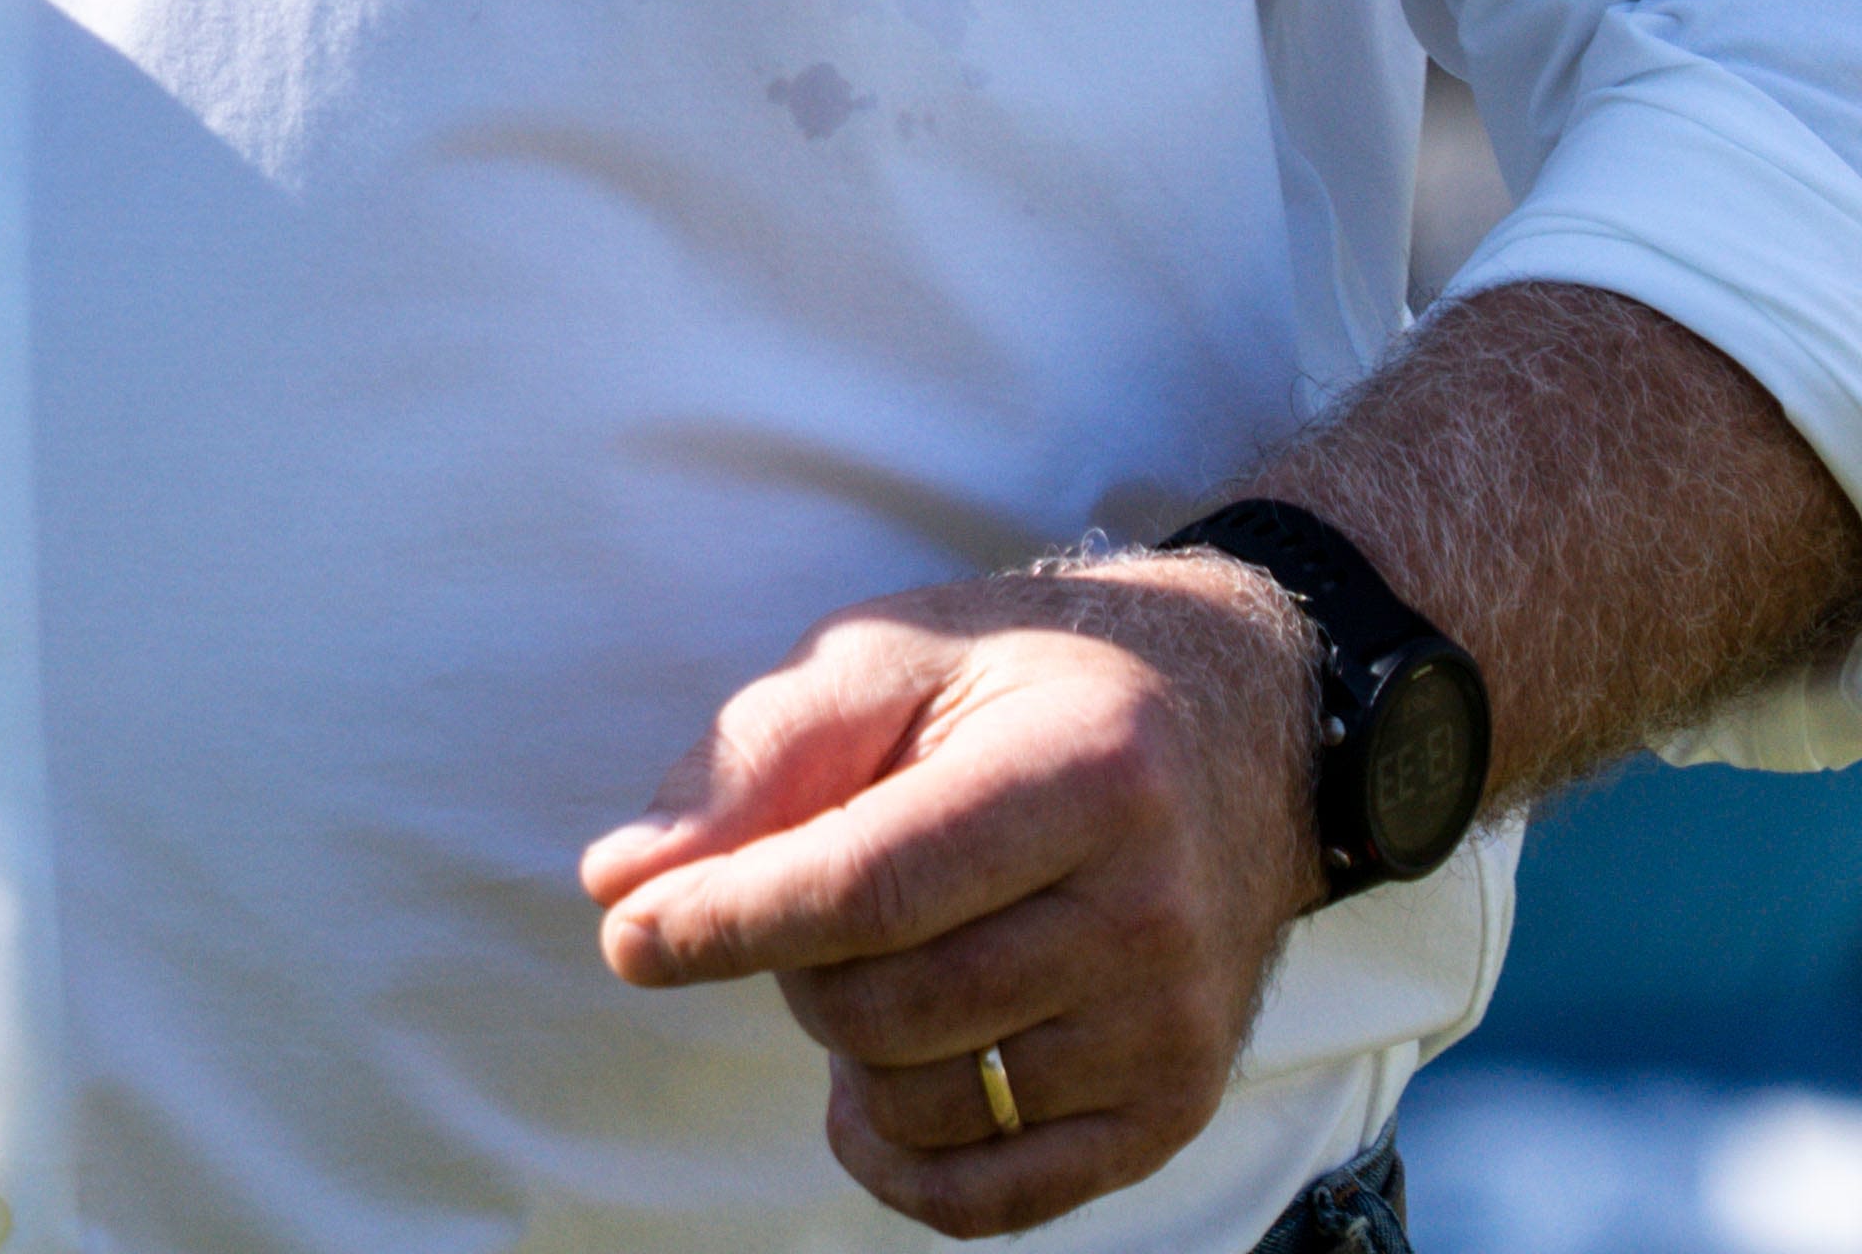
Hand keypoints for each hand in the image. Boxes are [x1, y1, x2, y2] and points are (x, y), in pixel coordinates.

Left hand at [580, 558, 1323, 1236]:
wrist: (1238, 736)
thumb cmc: (1030, 687)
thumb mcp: (894, 661)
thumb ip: (755, 758)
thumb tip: (624, 883)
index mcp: (1089, 773)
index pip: (870, 889)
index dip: (729, 921)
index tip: (628, 936)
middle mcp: (1150, 915)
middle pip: (883, 1007)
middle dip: (794, 964)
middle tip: (824, 891)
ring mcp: (1170, 1030)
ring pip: (921, 1106)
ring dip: (848, 1047)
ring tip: (884, 956)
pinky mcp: (1170, 1114)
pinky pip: (986, 1200)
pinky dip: (895, 1158)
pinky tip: (874, 1082)